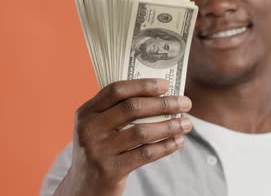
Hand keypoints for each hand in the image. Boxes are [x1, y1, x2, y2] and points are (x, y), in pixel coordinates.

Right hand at [53, 78, 192, 195]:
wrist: (83, 189)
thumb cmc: (99, 151)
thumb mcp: (97, 128)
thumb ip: (118, 112)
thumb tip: (161, 96)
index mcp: (86, 112)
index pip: (116, 90)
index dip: (143, 85)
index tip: (166, 85)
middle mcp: (88, 129)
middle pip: (133, 108)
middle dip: (164, 103)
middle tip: (185, 102)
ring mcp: (98, 150)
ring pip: (142, 132)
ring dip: (169, 126)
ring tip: (186, 123)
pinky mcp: (110, 170)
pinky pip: (145, 154)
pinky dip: (165, 146)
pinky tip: (177, 141)